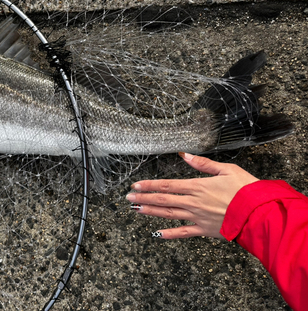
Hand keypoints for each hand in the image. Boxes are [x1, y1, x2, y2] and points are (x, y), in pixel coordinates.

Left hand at [126, 152, 258, 238]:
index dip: (149, 185)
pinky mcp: (204, 230)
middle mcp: (193, 202)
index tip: (135, 185)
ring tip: (135, 210)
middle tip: (128, 198)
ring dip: (150, 212)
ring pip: (168, 214)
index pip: (167, 185)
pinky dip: (169, 234)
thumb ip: (203, 163)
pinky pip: (183, 233)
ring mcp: (197, 217)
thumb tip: (185, 155)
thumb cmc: (246, 190)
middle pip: (163, 200)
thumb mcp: (226, 169)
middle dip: (143, 198)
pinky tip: (157, 234)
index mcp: (198, 186)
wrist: (260, 213)